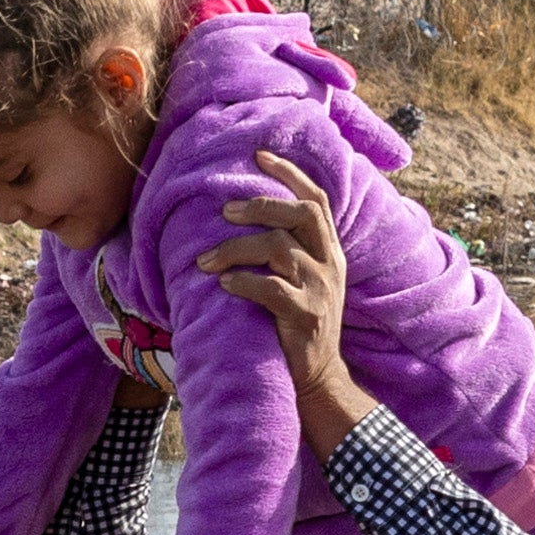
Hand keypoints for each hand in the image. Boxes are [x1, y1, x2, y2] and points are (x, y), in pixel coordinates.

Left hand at [194, 150, 376, 451]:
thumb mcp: (305, 281)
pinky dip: (243, 282)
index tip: (259, 155)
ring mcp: (321, 290)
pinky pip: (272, 289)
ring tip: (204, 260)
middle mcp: (330, 264)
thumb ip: (288, 250)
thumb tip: (242, 215)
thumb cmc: (298, 326)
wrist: (318, 379)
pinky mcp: (306, 317)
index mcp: (330, 251)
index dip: (289, 174)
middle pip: (301, 215)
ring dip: (236, 249)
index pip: (315, 199)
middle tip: (224, 212)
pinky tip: (222, 284)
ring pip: (280, 249)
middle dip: (261, 205)